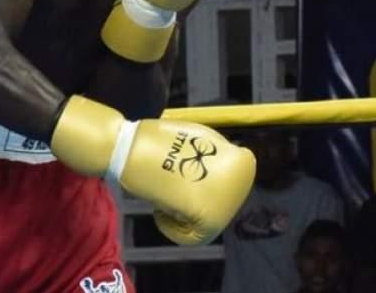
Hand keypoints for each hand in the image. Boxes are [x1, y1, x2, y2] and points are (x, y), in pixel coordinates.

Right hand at [50, 95, 253, 245]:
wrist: (132, 147)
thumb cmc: (160, 141)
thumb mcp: (203, 138)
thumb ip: (221, 157)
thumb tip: (228, 176)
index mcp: (244, 163)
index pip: (228, 186)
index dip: (201, 181)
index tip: (182, 171)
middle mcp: (244, 184)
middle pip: (218, 205)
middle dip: (196, 198)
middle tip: (173, 183)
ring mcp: (230, 202)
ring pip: (207, 223)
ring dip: (185, 213)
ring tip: (167, 192)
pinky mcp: (211, 218)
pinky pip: (193, 237)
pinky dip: (174, 229)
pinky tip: (161, 209)